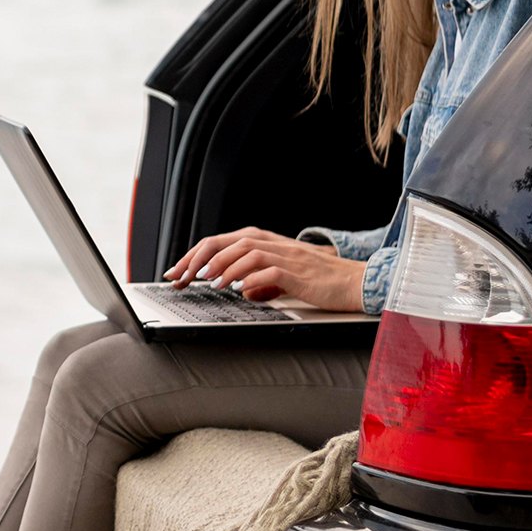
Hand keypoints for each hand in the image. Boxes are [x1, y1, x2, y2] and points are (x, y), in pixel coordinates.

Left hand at [164, 226, 366, 311]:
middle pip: (227, 241)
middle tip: (179, 277)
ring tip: (202, 281)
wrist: (355, 282)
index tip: (177, 272)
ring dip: (220, 264)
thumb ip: (262, 279)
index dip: (196, 255)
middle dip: (198, 258)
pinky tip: (234, 288)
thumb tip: (242, 289)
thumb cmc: (320, 281)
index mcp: (267, 242)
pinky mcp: (297, 271)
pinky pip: (267, 268)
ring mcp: (285, 255)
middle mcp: (273, 243)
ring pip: (244, 249)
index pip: (223, 241)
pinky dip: (247, 276)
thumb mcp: (284, 278)